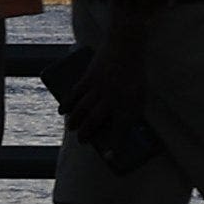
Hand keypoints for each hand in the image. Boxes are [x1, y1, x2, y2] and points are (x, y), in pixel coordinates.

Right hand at [54, 24, 160, 170]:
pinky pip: (75, 93)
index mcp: (127, 102)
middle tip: (82, 141)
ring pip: (83, 108)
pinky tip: (62, 110)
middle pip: (96, 120)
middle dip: (87, 133)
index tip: (110, 157)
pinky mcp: (88, 77)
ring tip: (71, 129)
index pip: (121, 129)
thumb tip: (122, 127)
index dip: (116, 145)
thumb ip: (132, 110)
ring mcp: (99, 87)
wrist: (126, 46)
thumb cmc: (134, 72)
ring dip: (75, 121)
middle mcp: (112, 97)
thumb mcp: (140, 93)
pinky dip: (67, 103)